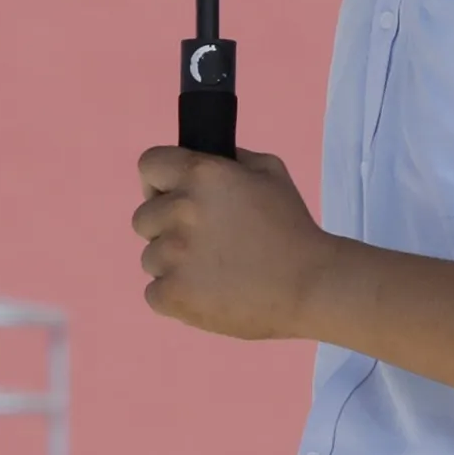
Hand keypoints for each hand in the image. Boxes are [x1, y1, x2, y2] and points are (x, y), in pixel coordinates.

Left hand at [133, 145, 333, 339]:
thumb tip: (199, 159)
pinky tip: (208, 292)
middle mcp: (180, 210)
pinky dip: (175, 294)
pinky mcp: (171, 295)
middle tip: (204, 240)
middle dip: (166, 226)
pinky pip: (154, 292)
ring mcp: (172, 256)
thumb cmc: (292, 227)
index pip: (149, 165)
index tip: (171, 195)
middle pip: (143, 217)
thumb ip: (229, 160)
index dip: (159, 180)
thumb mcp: (270, 171)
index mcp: (202, 175)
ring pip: (149, 257)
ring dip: (173, 263)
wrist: (310, 286)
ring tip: (213, 270)